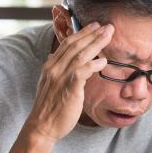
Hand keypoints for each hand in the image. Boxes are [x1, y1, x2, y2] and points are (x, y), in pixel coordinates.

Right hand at [28, 22, 112, 142]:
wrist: (42, 126)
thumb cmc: (50, 107)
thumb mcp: (50, 83)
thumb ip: (56, 69)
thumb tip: (56, 56)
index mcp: (50, 65)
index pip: (67, 43)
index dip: (82, 33)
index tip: (94, 26)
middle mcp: (54, 68)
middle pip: (75, 45)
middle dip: (92, 33)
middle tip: (107, 26)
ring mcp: (61, 77)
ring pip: (80, 54)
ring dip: (96, 43)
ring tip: (109, 36)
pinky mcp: (69, 88)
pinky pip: (83, 71)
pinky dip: (93, 64)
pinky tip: (103, 61)